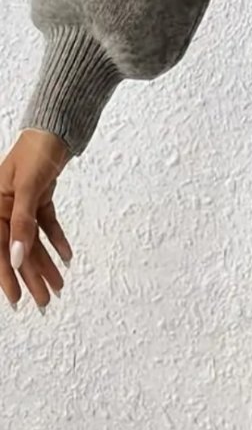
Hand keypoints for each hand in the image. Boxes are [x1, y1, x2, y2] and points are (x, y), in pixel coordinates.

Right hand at [0, 129, 72, 310]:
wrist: (55, 127)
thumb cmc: (36, 152)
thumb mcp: (29, 189)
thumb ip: (23, 223)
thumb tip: (18, 258)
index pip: (0, 249)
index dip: (7, 276)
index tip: (17, 298)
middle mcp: (4, 207)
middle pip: (18, 249)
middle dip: (32, 277)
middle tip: (44, 302)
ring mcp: (21, 203)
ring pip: (33, 241)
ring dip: (46, 263)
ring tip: (59, 286)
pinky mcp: (38, 198)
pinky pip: (45, 225)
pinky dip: (56, 240)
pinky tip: (67, 257)